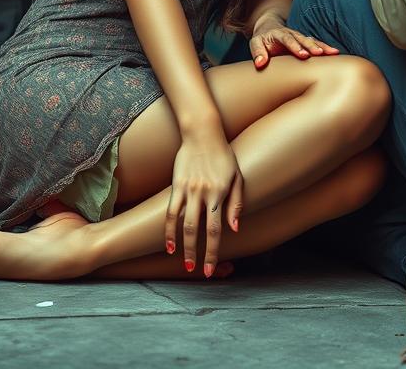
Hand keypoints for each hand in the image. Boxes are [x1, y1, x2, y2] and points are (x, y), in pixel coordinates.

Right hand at [166, 131, 242, 277]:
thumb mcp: (237, 177)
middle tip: (197, 271)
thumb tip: (234, 229)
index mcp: (220, 194)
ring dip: (182, 246)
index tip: (210, 269)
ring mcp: (188, 190)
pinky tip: (169, 243)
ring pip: (182, 223)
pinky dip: (168, 229)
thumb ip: (236, 204)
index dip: (212, 252)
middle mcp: (203, 194)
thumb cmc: (224, 155)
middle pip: (197, 230)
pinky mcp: (176, 185)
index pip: (215, 230)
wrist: (202, 133)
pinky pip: (170, 211)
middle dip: (197, 254)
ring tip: (184, 263)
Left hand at [249, 12, 338, 67]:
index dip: (295, 46)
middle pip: (302, 39)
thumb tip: (260, 64)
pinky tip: (335, 53)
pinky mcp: (305, 41)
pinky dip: (325, 47)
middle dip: (311, 46)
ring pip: (312, 40)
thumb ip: (257, 53)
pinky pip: (316, 43)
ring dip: (322, 46)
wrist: (269, 27)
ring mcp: (299, 37)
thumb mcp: (255, 43)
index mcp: (278, 34)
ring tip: (333, 53)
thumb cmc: (262, 39)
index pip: (287, 39)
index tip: (302, 55)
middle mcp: (291, 33)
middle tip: (319, 54)